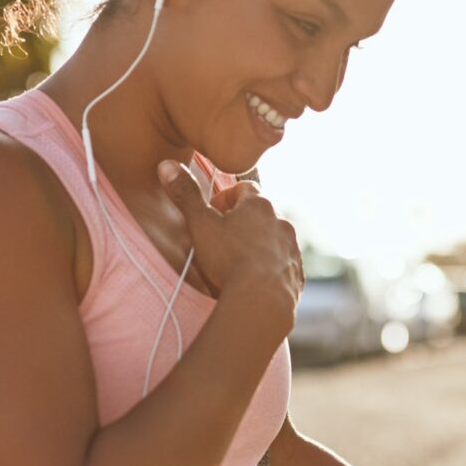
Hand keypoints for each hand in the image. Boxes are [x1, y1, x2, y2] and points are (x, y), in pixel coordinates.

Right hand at [159, 158, 300, 330]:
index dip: (226, 198)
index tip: (213, 214)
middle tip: (221, 240)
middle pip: (261, 214)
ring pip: (274, 240)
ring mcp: (292, 249)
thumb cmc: (229, 259)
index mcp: (260, 205)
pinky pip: (283, 265)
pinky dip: (270, 269)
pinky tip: (254, 282)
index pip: (245, 188)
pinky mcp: (297, 274)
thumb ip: (185, 194)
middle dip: (242, 223)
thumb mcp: (200, 224)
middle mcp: (282, 222)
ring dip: (258, 246)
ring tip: (237, 264)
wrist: (261, 300)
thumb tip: (167, 165)